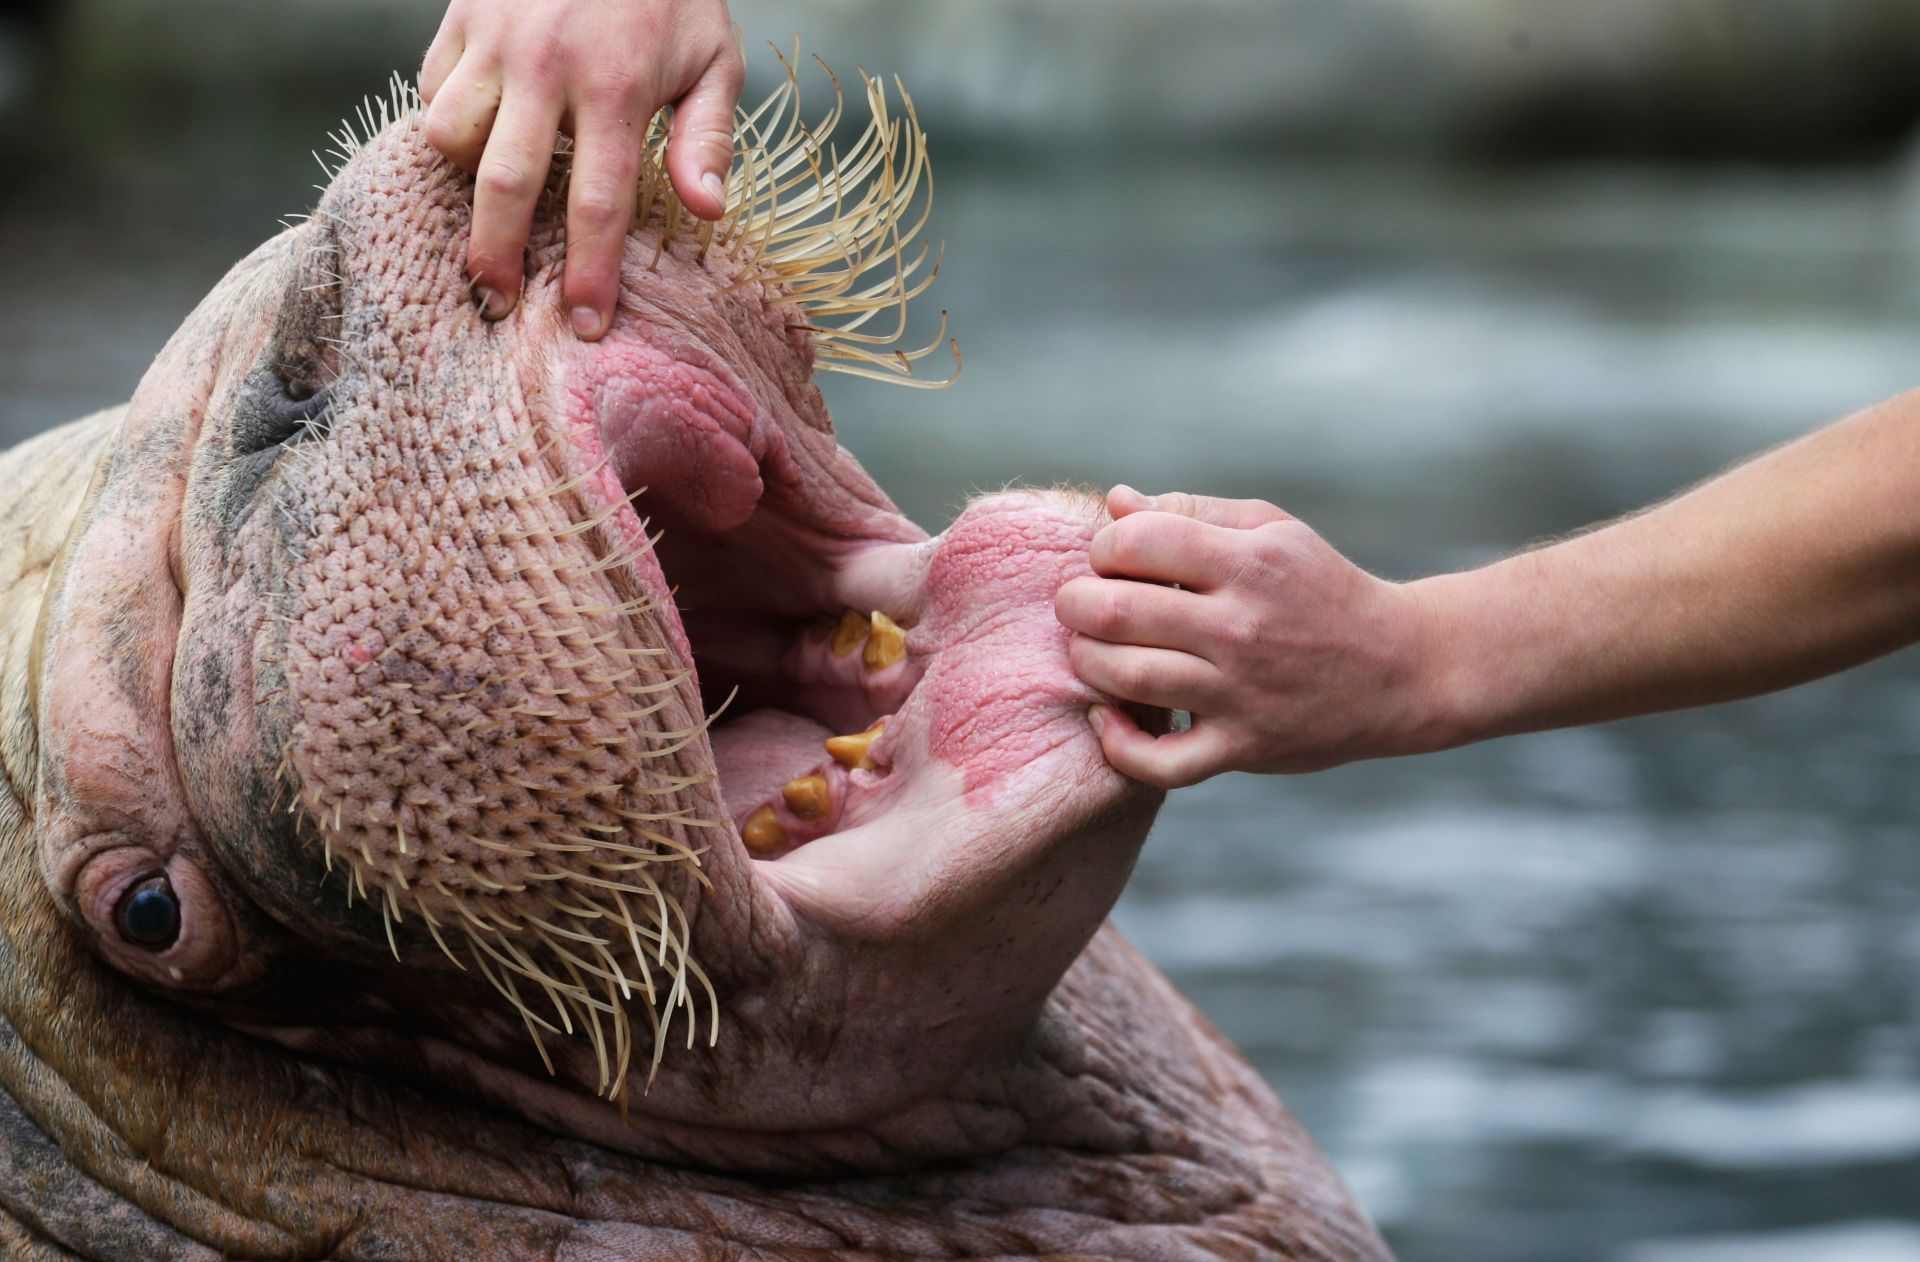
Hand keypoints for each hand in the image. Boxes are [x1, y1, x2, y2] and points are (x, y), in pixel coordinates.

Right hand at [420, 0, 742, 338]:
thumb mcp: (713, 56)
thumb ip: (709, 137)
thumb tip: (707, 212)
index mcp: (618, 88)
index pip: (598, 204)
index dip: (589, 274)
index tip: (584, 326)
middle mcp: (548, 68)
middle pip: (505, 185)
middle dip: (497, 254)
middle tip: (497, 302)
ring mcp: (496, 41)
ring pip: (449, 135)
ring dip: (465, 180)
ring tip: (488, 212)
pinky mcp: (461, 17)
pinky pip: (432, 89)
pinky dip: (449, 121)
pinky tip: (480, 138)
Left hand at [1055, 486, 1447, 787]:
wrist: (1403, 668)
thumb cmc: (1322, 590)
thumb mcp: (1272, 532)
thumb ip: (1191, 513)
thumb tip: (1115, 502)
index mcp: (1250, 564)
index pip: (1137, 542)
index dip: (1103, 547)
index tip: (1110, 561)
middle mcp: (1243, 628)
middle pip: (1116, 612)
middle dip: (1075, 604)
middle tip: (1077, 606)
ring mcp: (1242, 693)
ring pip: (1126, 679)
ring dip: (1086, 662)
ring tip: (1090, 651)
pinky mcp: (1244, 748)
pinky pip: (1160, 762)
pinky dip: (1117, 744)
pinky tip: (1106, 717)